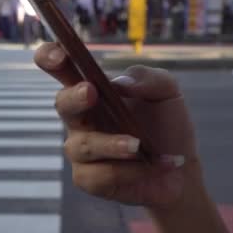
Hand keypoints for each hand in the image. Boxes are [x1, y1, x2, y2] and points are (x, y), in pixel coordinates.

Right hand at [34, 43, 198, 208]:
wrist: (181, 169)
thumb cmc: (166, 126)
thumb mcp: (167, 93)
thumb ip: (148, 78)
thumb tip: (120, 84)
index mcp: (92, 89)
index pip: (60, 68)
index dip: (50, 57)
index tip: (59, 54)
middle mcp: (80, 118)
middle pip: (61, 104)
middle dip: (73, 97)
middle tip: (90, 93)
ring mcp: (81, 149)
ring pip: (82, 145)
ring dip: (111, 144)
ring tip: (139, 145)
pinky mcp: (89, 179)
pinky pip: (98, 175)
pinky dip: (129, 171)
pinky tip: (153, 165)